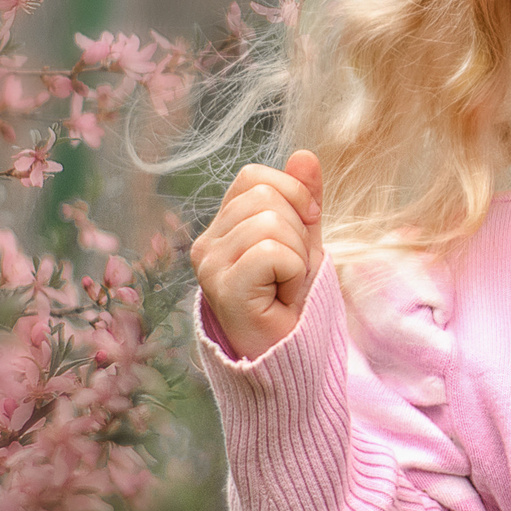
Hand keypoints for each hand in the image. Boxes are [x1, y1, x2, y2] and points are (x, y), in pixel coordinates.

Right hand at [191, 151, 323, 361]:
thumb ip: (303, 199)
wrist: (291, 355)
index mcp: (222, 227)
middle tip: (290, 270)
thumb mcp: (305, 241)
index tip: (305, 230)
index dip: (292, 195)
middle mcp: (206, 244)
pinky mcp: (222, 287)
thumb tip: (305, 154)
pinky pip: (272, 251)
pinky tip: (280, 297)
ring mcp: (209, 265)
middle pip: (266, 196)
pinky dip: (292, 272)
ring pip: (271, 222)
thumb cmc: (293, 301)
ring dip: (297, 256)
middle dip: (298, 230)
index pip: (254, 177)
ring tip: (284, 285)